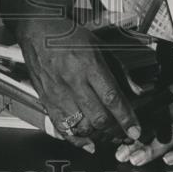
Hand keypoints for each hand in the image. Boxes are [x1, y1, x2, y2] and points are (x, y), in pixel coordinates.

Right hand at [16, 21, 141, 152]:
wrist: (37, 29)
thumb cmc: (68, 34)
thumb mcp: (99, 45)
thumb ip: (118, 69)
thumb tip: (135, 90)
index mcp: (88, 64)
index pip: (111, 97)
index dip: (126, 118)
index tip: (135, 131)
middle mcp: (73, 80)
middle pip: (98, 117)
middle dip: (115, 131)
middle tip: (124, 134)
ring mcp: (58, 92)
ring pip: (81, 126)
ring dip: (98, 135)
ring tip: (108, 135)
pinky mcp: (46, 99)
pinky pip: (61, 127)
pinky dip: (76, 140)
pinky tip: (87, 142)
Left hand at [114, 82, 172, 166]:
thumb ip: (154, 107)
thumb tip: (127, 120)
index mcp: (168, 95)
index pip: (144, 109)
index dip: (128, 124)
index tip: (112, 138)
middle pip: (155, 122)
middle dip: (135, 138)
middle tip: (120, 152)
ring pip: (172, 134)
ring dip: (153, 147)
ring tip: (137, 159)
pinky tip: (170, 160)